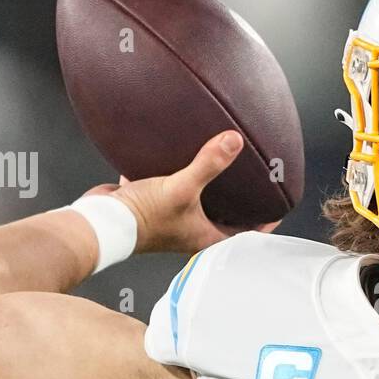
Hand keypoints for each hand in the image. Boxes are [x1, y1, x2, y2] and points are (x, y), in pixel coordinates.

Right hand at [80, 130, 280, 254]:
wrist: (101, 222)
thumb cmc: (142, 218)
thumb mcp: (182, 188)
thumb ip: (209, 164)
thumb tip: (234, 141)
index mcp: (205, 237)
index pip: (245, 234)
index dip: (264, 223)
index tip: (277, 208)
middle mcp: (191, 231)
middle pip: (224, 218)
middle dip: (239, 202)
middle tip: (254, 183)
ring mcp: (172, 219)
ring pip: (198, 202)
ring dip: (209, 187)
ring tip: (223, 167)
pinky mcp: (153, 204)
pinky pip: (171, 187)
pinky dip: (178, 173)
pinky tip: (180, 155)